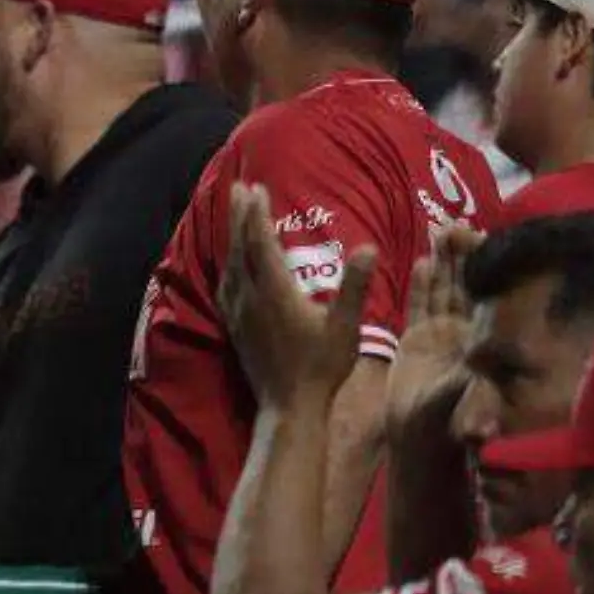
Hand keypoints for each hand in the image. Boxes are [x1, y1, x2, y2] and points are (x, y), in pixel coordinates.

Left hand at [219, 183, 375, 408]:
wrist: (290, 406)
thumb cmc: (322, 368)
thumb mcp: (346, 327)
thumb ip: (354, 286)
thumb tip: (368, 248)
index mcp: (276, 292)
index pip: (262, 243)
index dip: (258, 214)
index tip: (257, 188)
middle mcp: (251, 297)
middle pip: (240, 247)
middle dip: (241, 215)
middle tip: (240, 187)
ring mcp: (239, 312)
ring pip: (230, 264)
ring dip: (233, 235)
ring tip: (235, 213)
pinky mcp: (235, 326)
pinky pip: (226, 284)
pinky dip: (228, 262)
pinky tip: (231, 261)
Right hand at [385, 227, 483, 436]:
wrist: (423, 444)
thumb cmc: (450, 428)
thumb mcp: (467, 412)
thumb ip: (474, 404)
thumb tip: (486, 412)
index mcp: (480, 342)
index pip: (484, 297)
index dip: (485, 269)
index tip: (487, 239)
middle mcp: (463, 334)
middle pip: (464, 286)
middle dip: (464, 256)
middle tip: (460, 223)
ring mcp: (440, 335)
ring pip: (443, 290)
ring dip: (443, 262)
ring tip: (442, 230)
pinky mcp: (416, 341)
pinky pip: (420, 306)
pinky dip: (422, 285)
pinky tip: (424, 261)